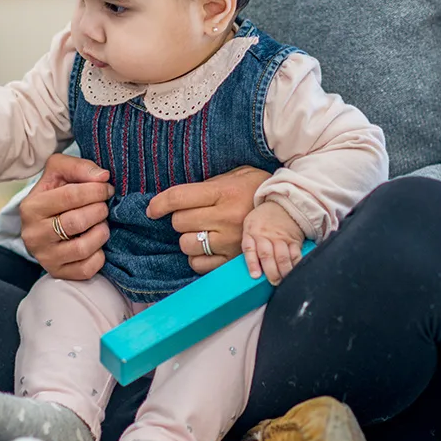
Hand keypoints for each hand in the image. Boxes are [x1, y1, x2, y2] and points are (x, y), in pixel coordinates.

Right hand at [21, 152, 113, 279]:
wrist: (45, 221)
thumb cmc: (55, 193)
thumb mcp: (59, 171)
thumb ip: (79, 167)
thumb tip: (102, 177)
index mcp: (31, 207)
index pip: (69, 196)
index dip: (95, 191)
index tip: (107, 189)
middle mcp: (33, 234)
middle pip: (77, 222)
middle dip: (99, 211)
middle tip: (104, 206)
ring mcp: (44, 256)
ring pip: (82, 248)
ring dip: (101, 233)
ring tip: (101, 224)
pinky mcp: (57, 272)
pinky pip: (86, 269)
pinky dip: (99, 255)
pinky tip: (96, 243)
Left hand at [148, 166, 270, 274]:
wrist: (288, 210)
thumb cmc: (256, 189)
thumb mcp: (234, 176)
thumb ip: (207, 185)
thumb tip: (176, 199)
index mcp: (223, 192)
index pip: (179, 198)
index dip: (159, 203)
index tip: (152, 209)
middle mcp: (225, 217)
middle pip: (179, 222)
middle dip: (179, 219)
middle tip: (192, 216)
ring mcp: (230, 241)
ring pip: (187, 244)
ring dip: (188, 239)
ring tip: (201, 232)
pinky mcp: (234, 260)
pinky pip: (199, 264)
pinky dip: (197, 258)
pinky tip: (206, 249)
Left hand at [241, 200, 304, 284]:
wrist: (283, 204)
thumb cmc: (263, 219)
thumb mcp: (250, 225)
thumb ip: (249, 242)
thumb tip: (252, 266)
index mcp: (252, 232)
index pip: (249, 249)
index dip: (252, 264)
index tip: (255, 276)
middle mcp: (266, 235)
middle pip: (267, 256)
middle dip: (271, 272)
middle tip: (274, 282)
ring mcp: (281, 238)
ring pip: (282, 257)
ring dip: (284, 271)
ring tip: (284, 280)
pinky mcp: (294, 240)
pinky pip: (296, 254)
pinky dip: (296, 265)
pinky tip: (295, 272)